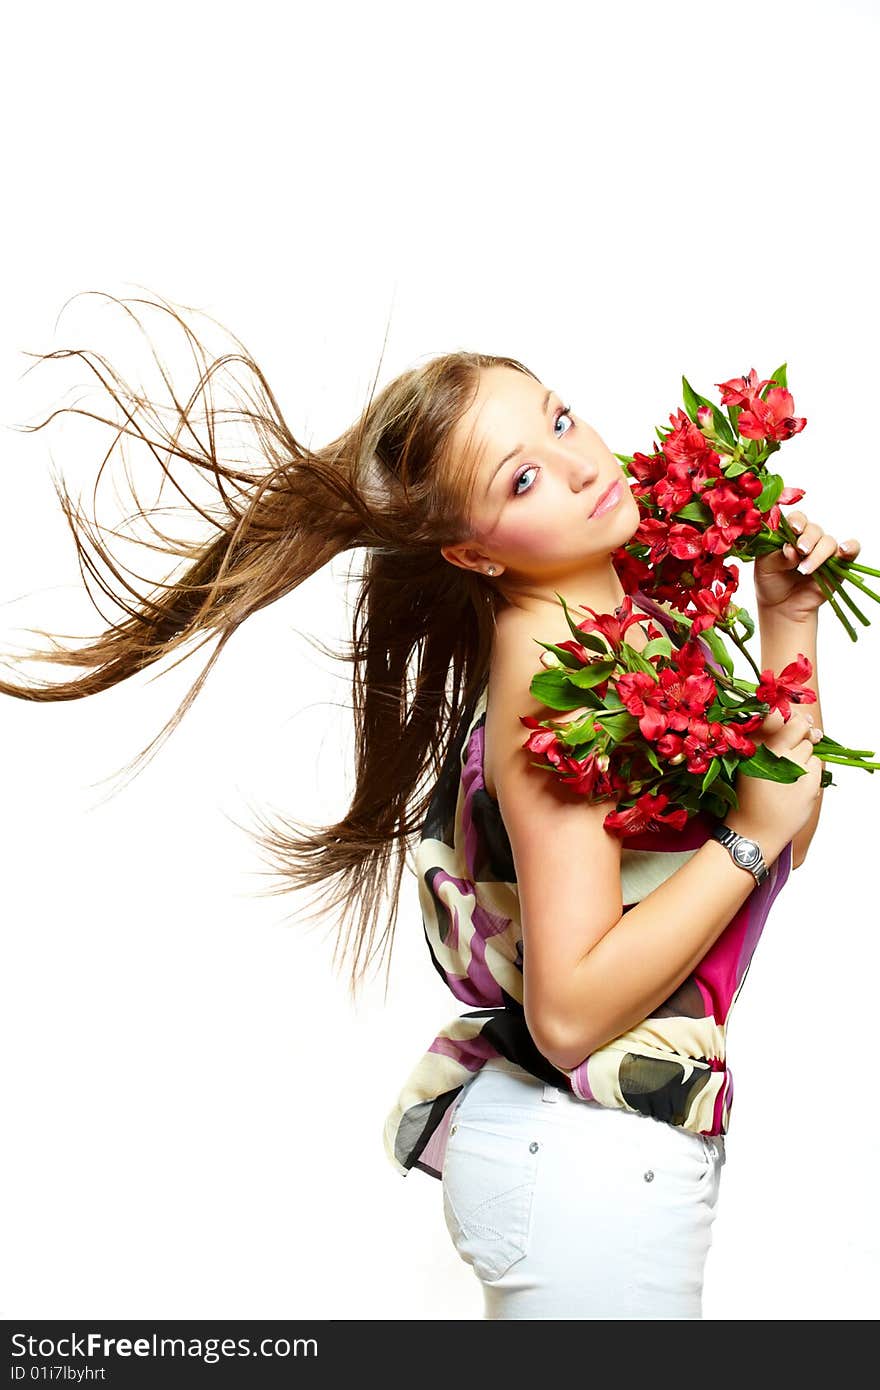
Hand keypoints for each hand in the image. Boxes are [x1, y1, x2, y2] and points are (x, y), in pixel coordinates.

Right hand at [726, 706, 823, 859]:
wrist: (753, 830)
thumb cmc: (750, 796)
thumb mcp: (748, 762)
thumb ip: (768, 740)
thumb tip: (804, 721)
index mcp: (760, 746)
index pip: (787, 719)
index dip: (797, 719)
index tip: (799, 722)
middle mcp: (778, 754)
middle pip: (803, 731)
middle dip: (803, 737)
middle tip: (794, 752)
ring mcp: (796, 768)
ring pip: (812, 749)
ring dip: (805, 757)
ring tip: (789, 774)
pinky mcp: (810, 784)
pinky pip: (817, 767)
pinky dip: (810, 774)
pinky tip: (796, 785)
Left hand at [754, 510, 860, 621]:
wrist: (782, 606)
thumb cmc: (771, 582)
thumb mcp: (764, 569)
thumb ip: (776, 557)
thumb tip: (790, 549)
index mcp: (789, 534)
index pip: (797, 519)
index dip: (797, 521)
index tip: (794, 529)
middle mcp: (808, 539)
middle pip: (814, 529)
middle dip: (808, 539)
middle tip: (801, 551)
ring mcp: (823, 551)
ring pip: (828, 542)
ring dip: (818, 554)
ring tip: (805, 570)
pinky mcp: (839, 564)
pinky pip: (851, 550)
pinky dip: (850, 547)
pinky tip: (844, 550)